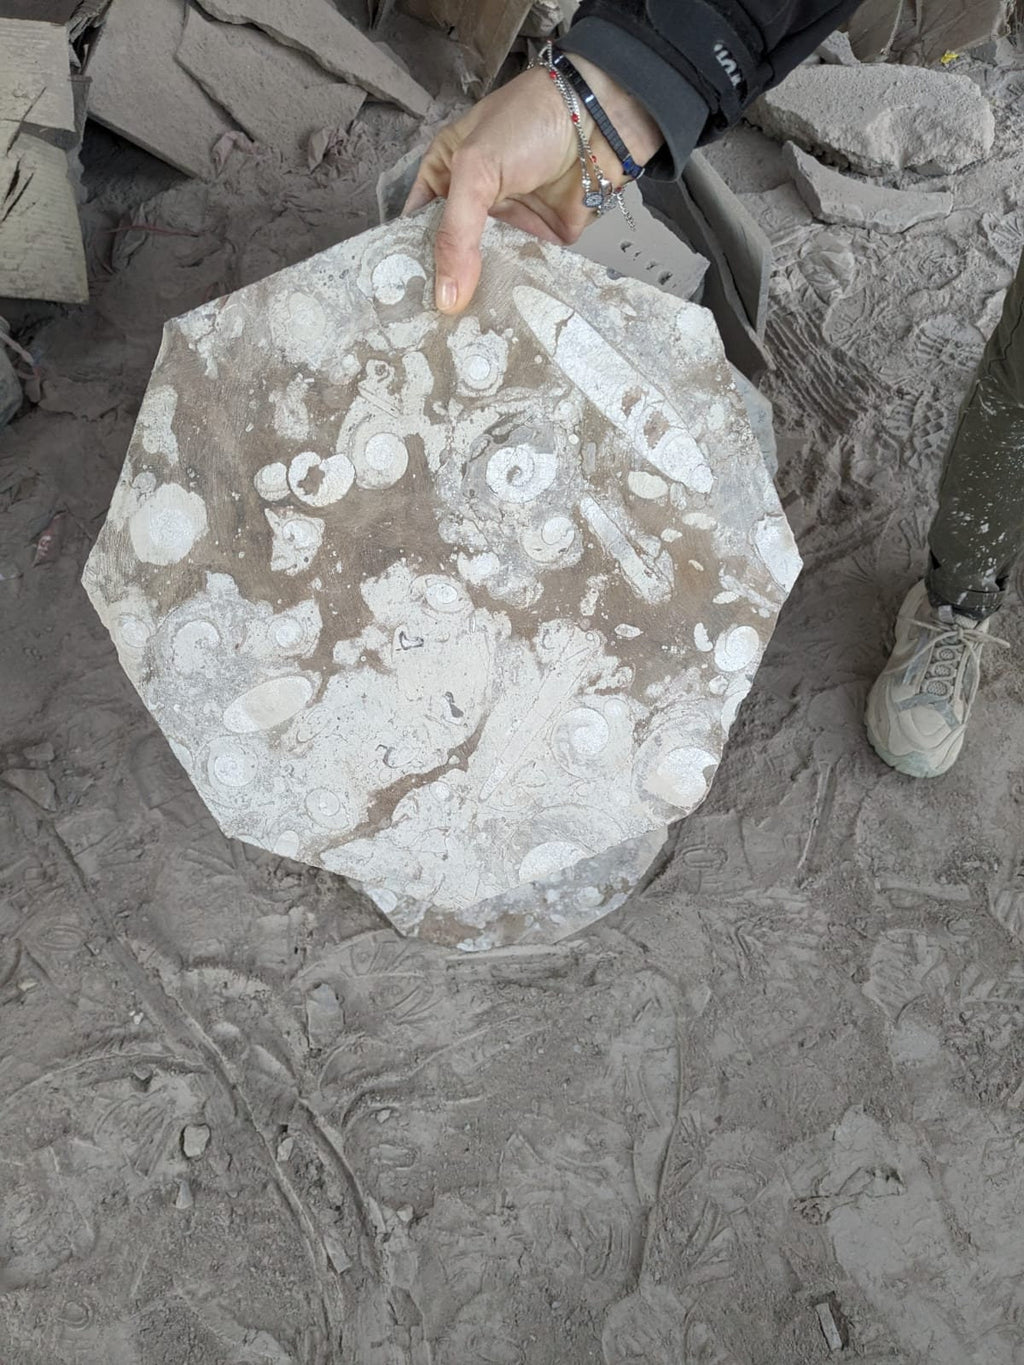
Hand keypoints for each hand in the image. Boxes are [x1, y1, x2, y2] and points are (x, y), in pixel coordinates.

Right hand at [403, 56, 662, 314]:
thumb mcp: (476, 169)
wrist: (597, 117)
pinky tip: (505, 324)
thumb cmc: (526, 124)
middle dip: (445, 290)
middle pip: (451, 258)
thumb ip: (456, 233)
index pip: (417, 227)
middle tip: (432, 334)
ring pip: (487, 272)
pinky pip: (525, 275)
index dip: (408, 262)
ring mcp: (509, 225)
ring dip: (481, 299)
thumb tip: (446, 299)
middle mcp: (474, 206)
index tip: (403, 304)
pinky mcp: (543, 242)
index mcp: (446, 178)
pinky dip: (519, 295)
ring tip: (464, 338)